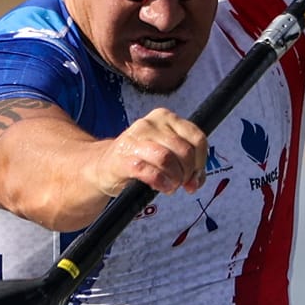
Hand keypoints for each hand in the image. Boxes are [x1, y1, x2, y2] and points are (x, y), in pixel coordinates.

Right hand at [86, 108, 206, 198]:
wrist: (103, 166)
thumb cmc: (139, 158)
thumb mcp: (167, 153)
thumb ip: (187, 163)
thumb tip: (196, 181)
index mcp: (165, 117)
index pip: (197, 137)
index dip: (201, 161)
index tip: (195, 175)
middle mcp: (150, 124)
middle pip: (184, 150)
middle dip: (187, 173)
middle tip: (181, 183)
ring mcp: (134, 139)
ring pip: (167, 159)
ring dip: (174, 178)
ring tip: (171, 185)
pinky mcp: (123, 158)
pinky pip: (149, 171)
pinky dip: (160, 183)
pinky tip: (161, 187)